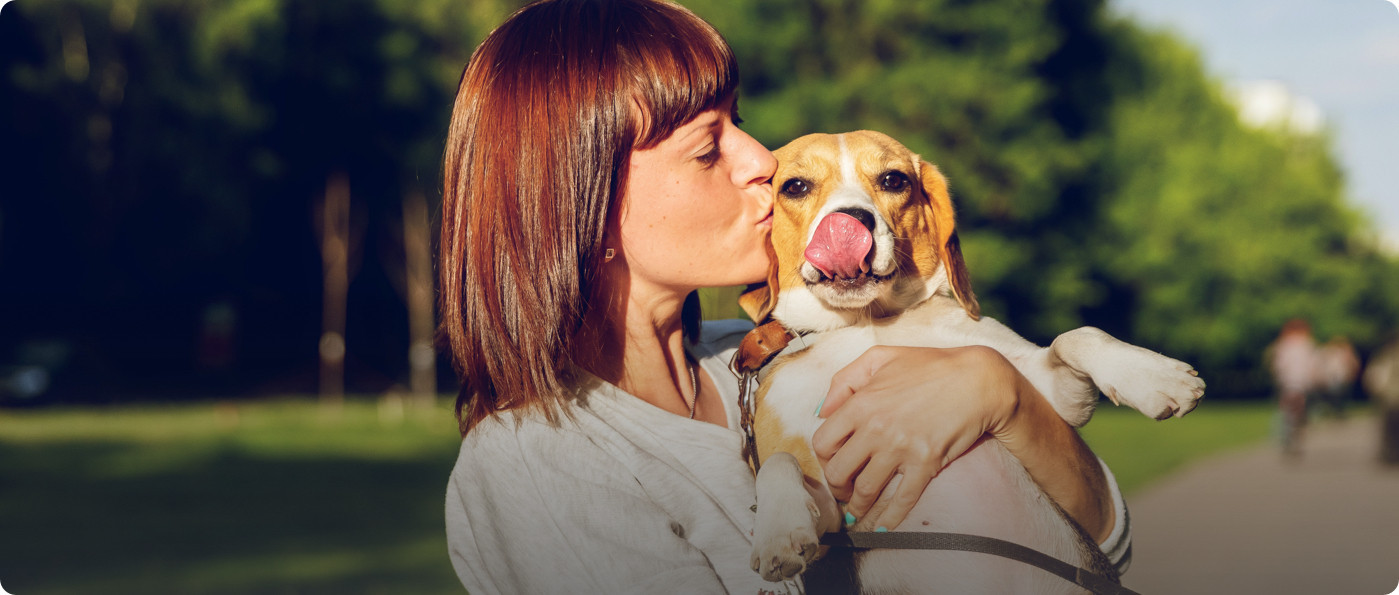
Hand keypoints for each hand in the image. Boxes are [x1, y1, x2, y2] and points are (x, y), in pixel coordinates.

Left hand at [811, 345, 1018, 529]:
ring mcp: (900, 449)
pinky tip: (880, 528)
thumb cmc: (930, 366)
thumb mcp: (880, 358)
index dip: (824, 458)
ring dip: (857, 507)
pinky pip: (902, 500)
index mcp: (860, 404)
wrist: (977, 380)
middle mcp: (875, 429)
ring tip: (856, 512)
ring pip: (865, 491)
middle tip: (843, 490)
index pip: (823, 443)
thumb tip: (822, 411)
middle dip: (836, 486)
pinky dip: (888, 519)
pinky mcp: (926, 465)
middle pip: (838, 472)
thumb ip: (844, 380)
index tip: (833, 462)